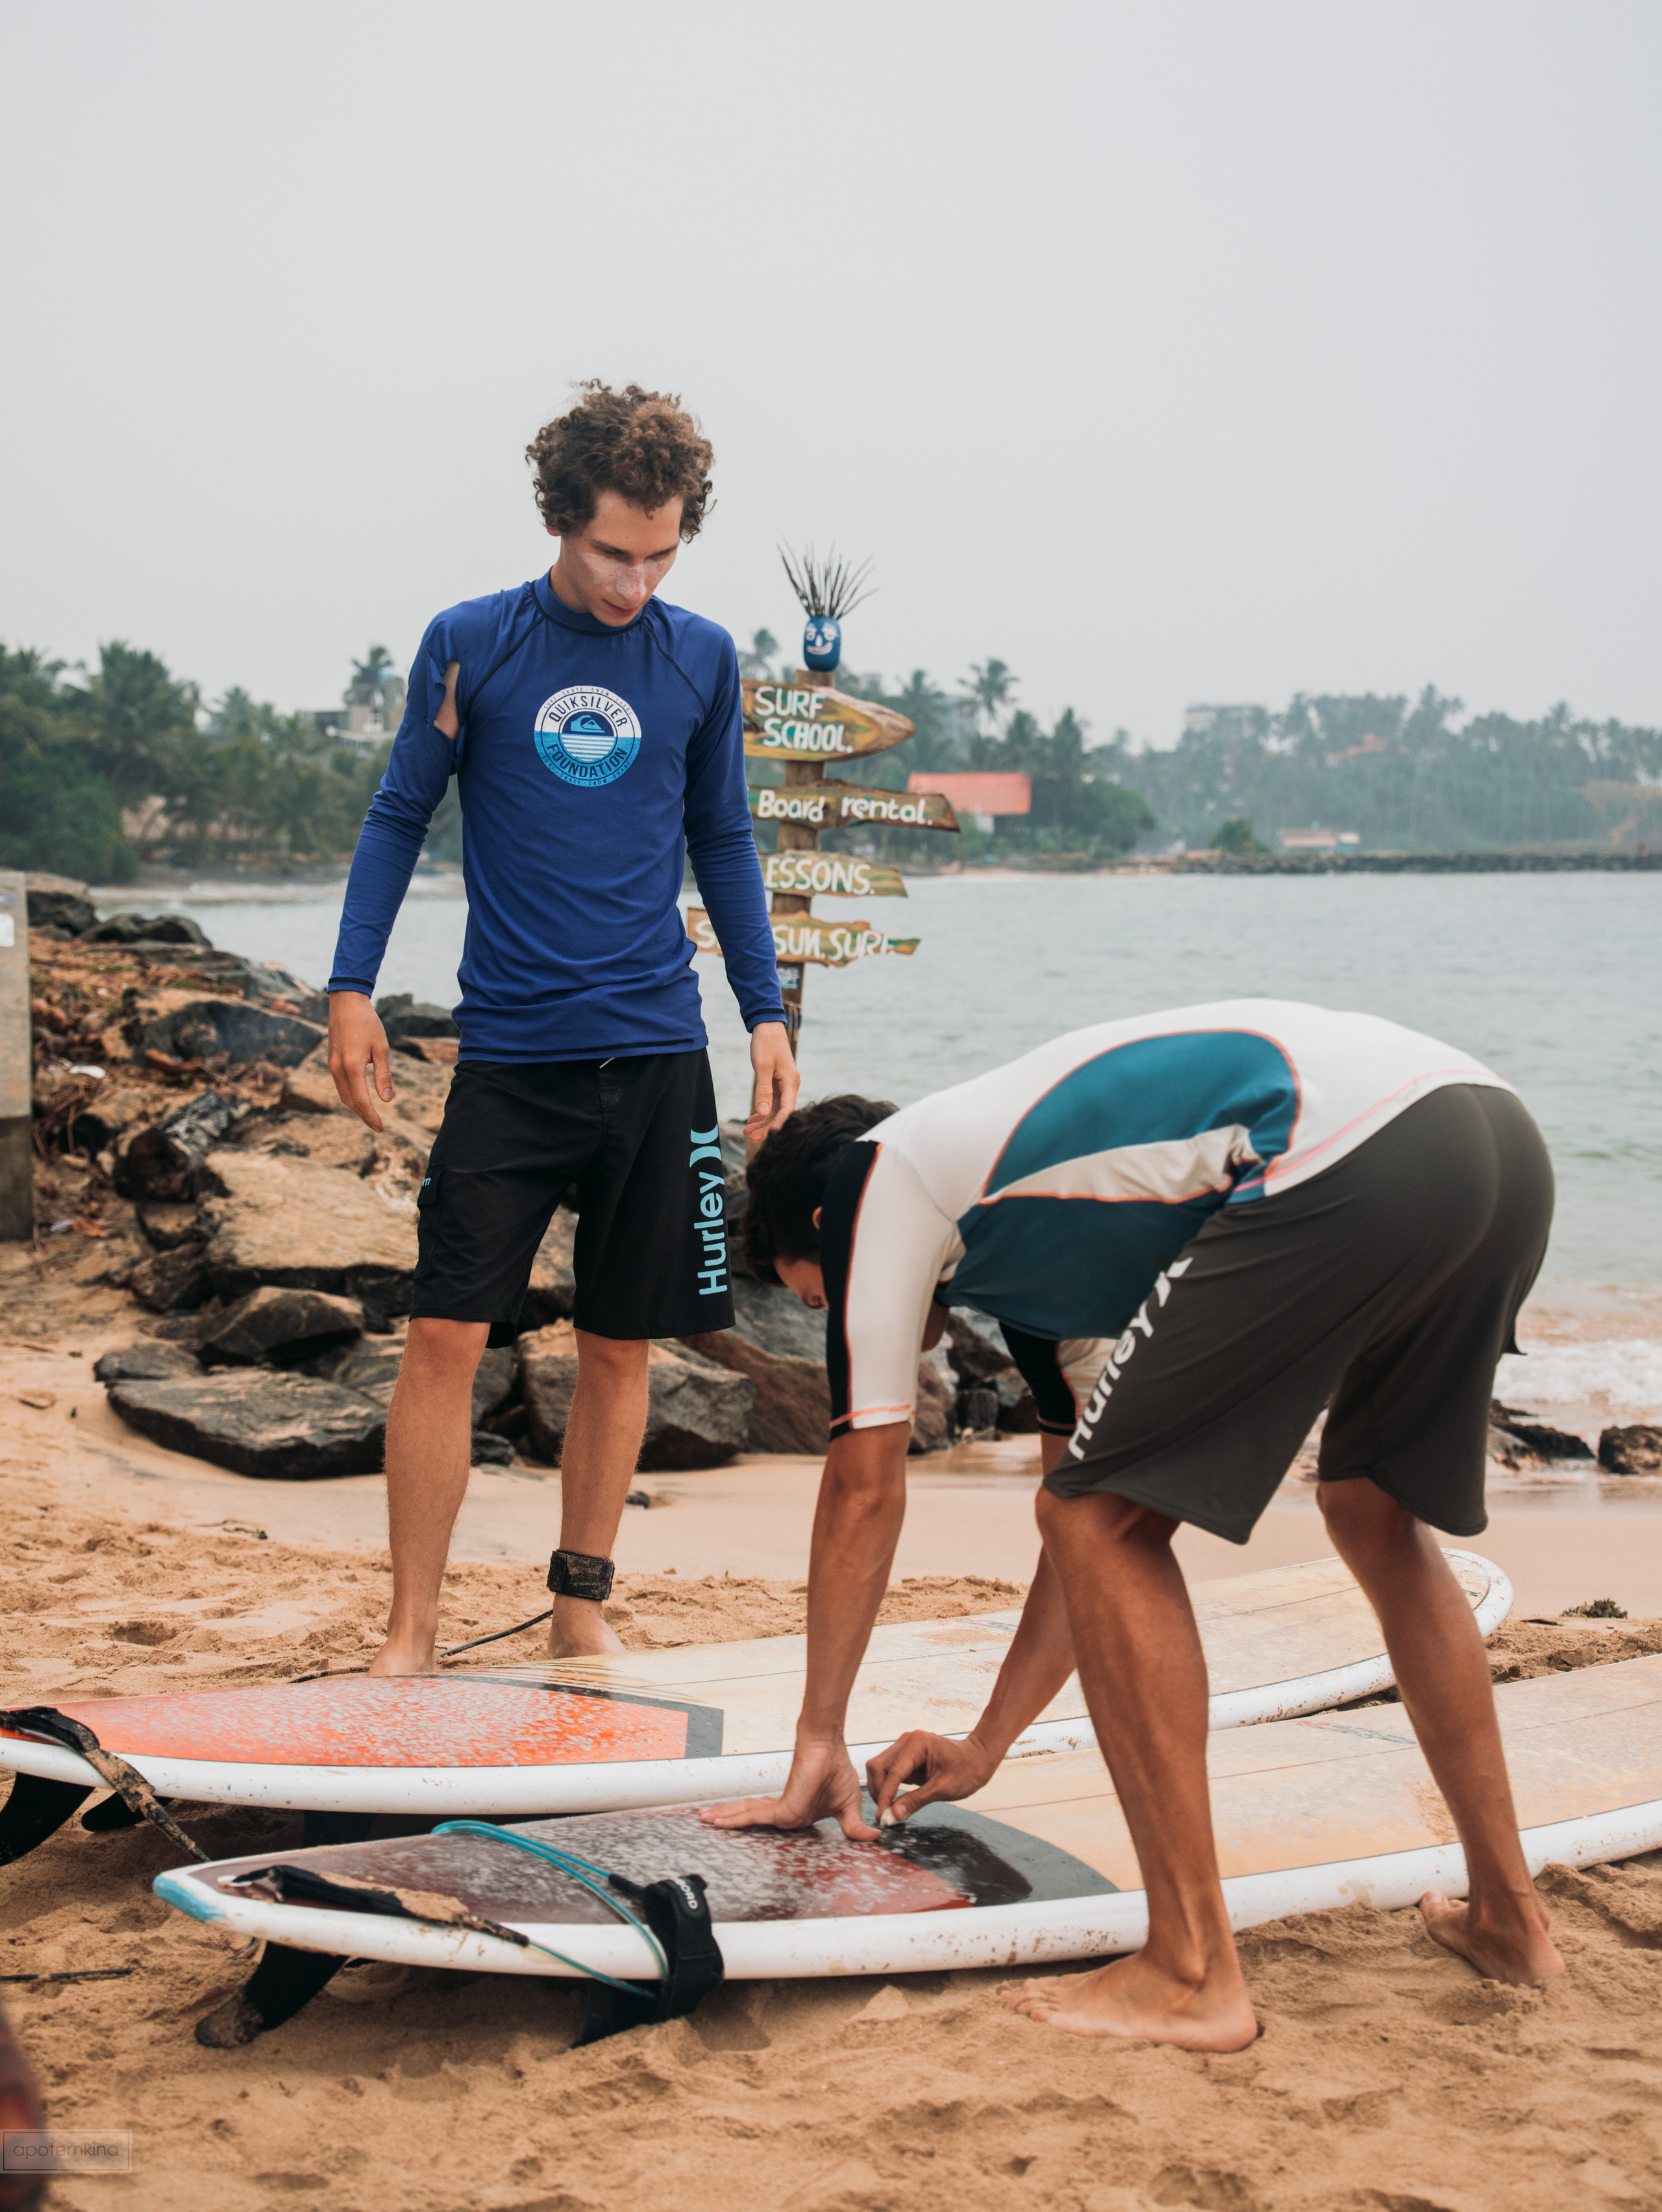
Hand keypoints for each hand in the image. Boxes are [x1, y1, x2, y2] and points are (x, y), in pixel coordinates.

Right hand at [328, 992, 393, 1131]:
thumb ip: (383, 1075)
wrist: (346, 1003)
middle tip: (377, 1125)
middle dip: (363, 1115)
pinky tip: (360, 1097)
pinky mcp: (331, 1060)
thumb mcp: (381, 1048)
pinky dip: (350, 1095)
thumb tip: (386, 1100)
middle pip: (349, 1101)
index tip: (381, 1127)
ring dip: (356, 1106)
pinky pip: (340, 1084)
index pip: (361, 1100)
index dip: (370, 1116)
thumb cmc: (367, 1023)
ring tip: (370, 1114)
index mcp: (351, 1066)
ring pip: (343, 1094)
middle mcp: (337, 1068)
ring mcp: (331, 1064)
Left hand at [698, 1737, 876, 1840]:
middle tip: (706, 1821)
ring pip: (747, 1817)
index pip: (768, 1822)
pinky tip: (717, 1821)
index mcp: (796, 1813)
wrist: (829, 1746)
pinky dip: (735, 1819)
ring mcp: (782, 1810)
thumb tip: (874, 1836)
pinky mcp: (782, 1808)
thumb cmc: (837, 1769)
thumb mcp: (847, 1806)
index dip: (750, 1823)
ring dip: (725, 1818)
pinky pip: (754, 1817)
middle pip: (751, 1819)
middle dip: (729, 1820)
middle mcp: (785, 1813)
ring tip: (703, 1819)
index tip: (732, 1826)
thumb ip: (853, 1826)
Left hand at [745, 1021, 798, 1142]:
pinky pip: (771, 1102)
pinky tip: (752, 1120)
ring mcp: (784, 1086)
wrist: (767, 1027)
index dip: (777, 1124)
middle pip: (781, 1113)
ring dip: (762, 1121)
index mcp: (791, 1082)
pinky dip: (762, 1112)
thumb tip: (763, 1112)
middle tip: (751, 1138)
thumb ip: (763, 1090)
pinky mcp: (777, 1084)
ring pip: (775, 1109)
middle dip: (767, 1127)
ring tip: (747, 1132)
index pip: (787, 1110)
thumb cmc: (766, 1044)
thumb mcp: (762, 1066)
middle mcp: (790, 1086)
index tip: (767, 1136)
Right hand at [866, 1730, 996, 1824]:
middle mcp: (906, 1742)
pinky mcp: (906, 1758)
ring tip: (888, 1811)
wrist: (978, 1758)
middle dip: (879, 1791)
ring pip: (880, 1768)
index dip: (885, 1796)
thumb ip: (916, 1801)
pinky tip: (893, 1803)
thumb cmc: (967, 1770)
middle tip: (885, 1815)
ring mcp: (905, 1748)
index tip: (881, 1816)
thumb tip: (893, 1815)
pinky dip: (888, 1788)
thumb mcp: (943, 1789)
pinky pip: (889, 1772)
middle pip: (879, 1766)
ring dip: (881, 1790)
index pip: (892, 1772)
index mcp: (916, 1744)